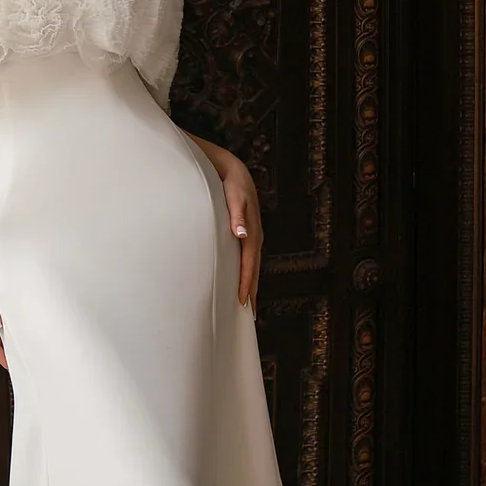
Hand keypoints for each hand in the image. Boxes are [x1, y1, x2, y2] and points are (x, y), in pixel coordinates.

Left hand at [190, 141, 260, 309]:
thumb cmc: (231, 184)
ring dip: (251, 283)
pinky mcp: (246, 233)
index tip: (242, 301)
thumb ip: (236, 215)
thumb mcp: (233, 196)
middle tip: (249, 315)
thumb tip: (241, 234)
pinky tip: (241, 280)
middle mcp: (254, 236)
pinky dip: (246, 271)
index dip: (247, 282)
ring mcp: (252, 235)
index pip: (249, 263)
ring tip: (248, 304)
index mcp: (251, 231)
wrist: (234, 171)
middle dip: (252, 290)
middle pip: (254, 268)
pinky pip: (247, 258)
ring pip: (252, 265)